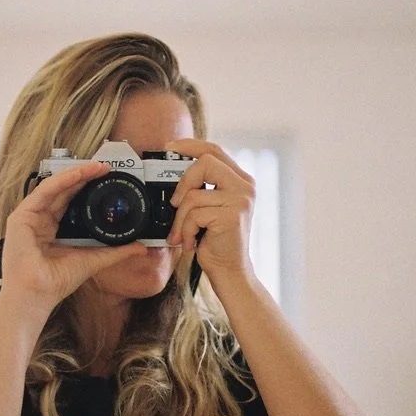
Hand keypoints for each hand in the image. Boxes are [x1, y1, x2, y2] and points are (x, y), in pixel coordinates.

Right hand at [0, 161, 145, 322]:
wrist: (37, 294)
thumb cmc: (56, 282)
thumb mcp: (93, 260)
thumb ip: (116, 252)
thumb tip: (140, 247)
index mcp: (53, 229)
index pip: (71, 201)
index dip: (88, 188)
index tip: (107, 180)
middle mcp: (40, 220)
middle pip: (64, 191)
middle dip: (85, 177)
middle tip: (105, 168)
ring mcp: (29, 217)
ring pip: (55, 187)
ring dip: (76, 175)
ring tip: (96, 167)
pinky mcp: (21, 216)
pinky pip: (44, 192)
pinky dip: (62, 181)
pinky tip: (77, 175)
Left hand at [164, 139, 255, 284]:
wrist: (230, 270)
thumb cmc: (215, 240)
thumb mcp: (210, 207)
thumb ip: (201, 187)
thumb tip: (172, 170)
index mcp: (241, 180)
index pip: (215, 150)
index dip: (190, 145)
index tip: (169, 147)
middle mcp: (245, 186)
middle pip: (205, 162)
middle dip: (183, 182)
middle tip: (175, 203)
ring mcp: (241, 200)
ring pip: (194, 194)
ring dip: (181, 219)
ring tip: (183, 234)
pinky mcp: (232, 216)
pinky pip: (194, 214)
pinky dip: (186, 231)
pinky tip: (193, 243)